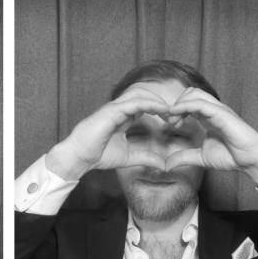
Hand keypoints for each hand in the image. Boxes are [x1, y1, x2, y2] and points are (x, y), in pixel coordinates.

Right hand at [45, 84, 175, 180]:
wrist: (79, 157)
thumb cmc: (98, 155)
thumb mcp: (129, 157)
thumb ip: (145, 157)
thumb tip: (163, 164)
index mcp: (124, 116)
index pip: (147, 105)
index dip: (161, 110)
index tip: (175, 120)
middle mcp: (121, 108)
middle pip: (146, 95)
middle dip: (162, 102)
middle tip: (177, 113)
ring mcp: (116, 107)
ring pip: (142, 94)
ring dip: (158, 100)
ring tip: (171, 110)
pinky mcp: (113, 110)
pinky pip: (134, 101)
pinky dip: (149, 103)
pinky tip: (160, 109)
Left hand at [163, 87, 257, 184]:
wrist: (249, 160)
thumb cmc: (231, 156)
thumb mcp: (201, 157)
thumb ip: (184, 157)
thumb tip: (166, 165)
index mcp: (207, 117)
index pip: (188, 102)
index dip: (175, 110)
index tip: (168, 124)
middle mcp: (212, 110)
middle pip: (189, 93)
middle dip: (176, 105)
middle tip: (170, 123)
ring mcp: (217, 110)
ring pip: (194, 93)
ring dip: (179, 105)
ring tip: (174, 122)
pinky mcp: (221, 114)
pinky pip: (201, 103)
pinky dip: (185, 106)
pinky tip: (176, 114)